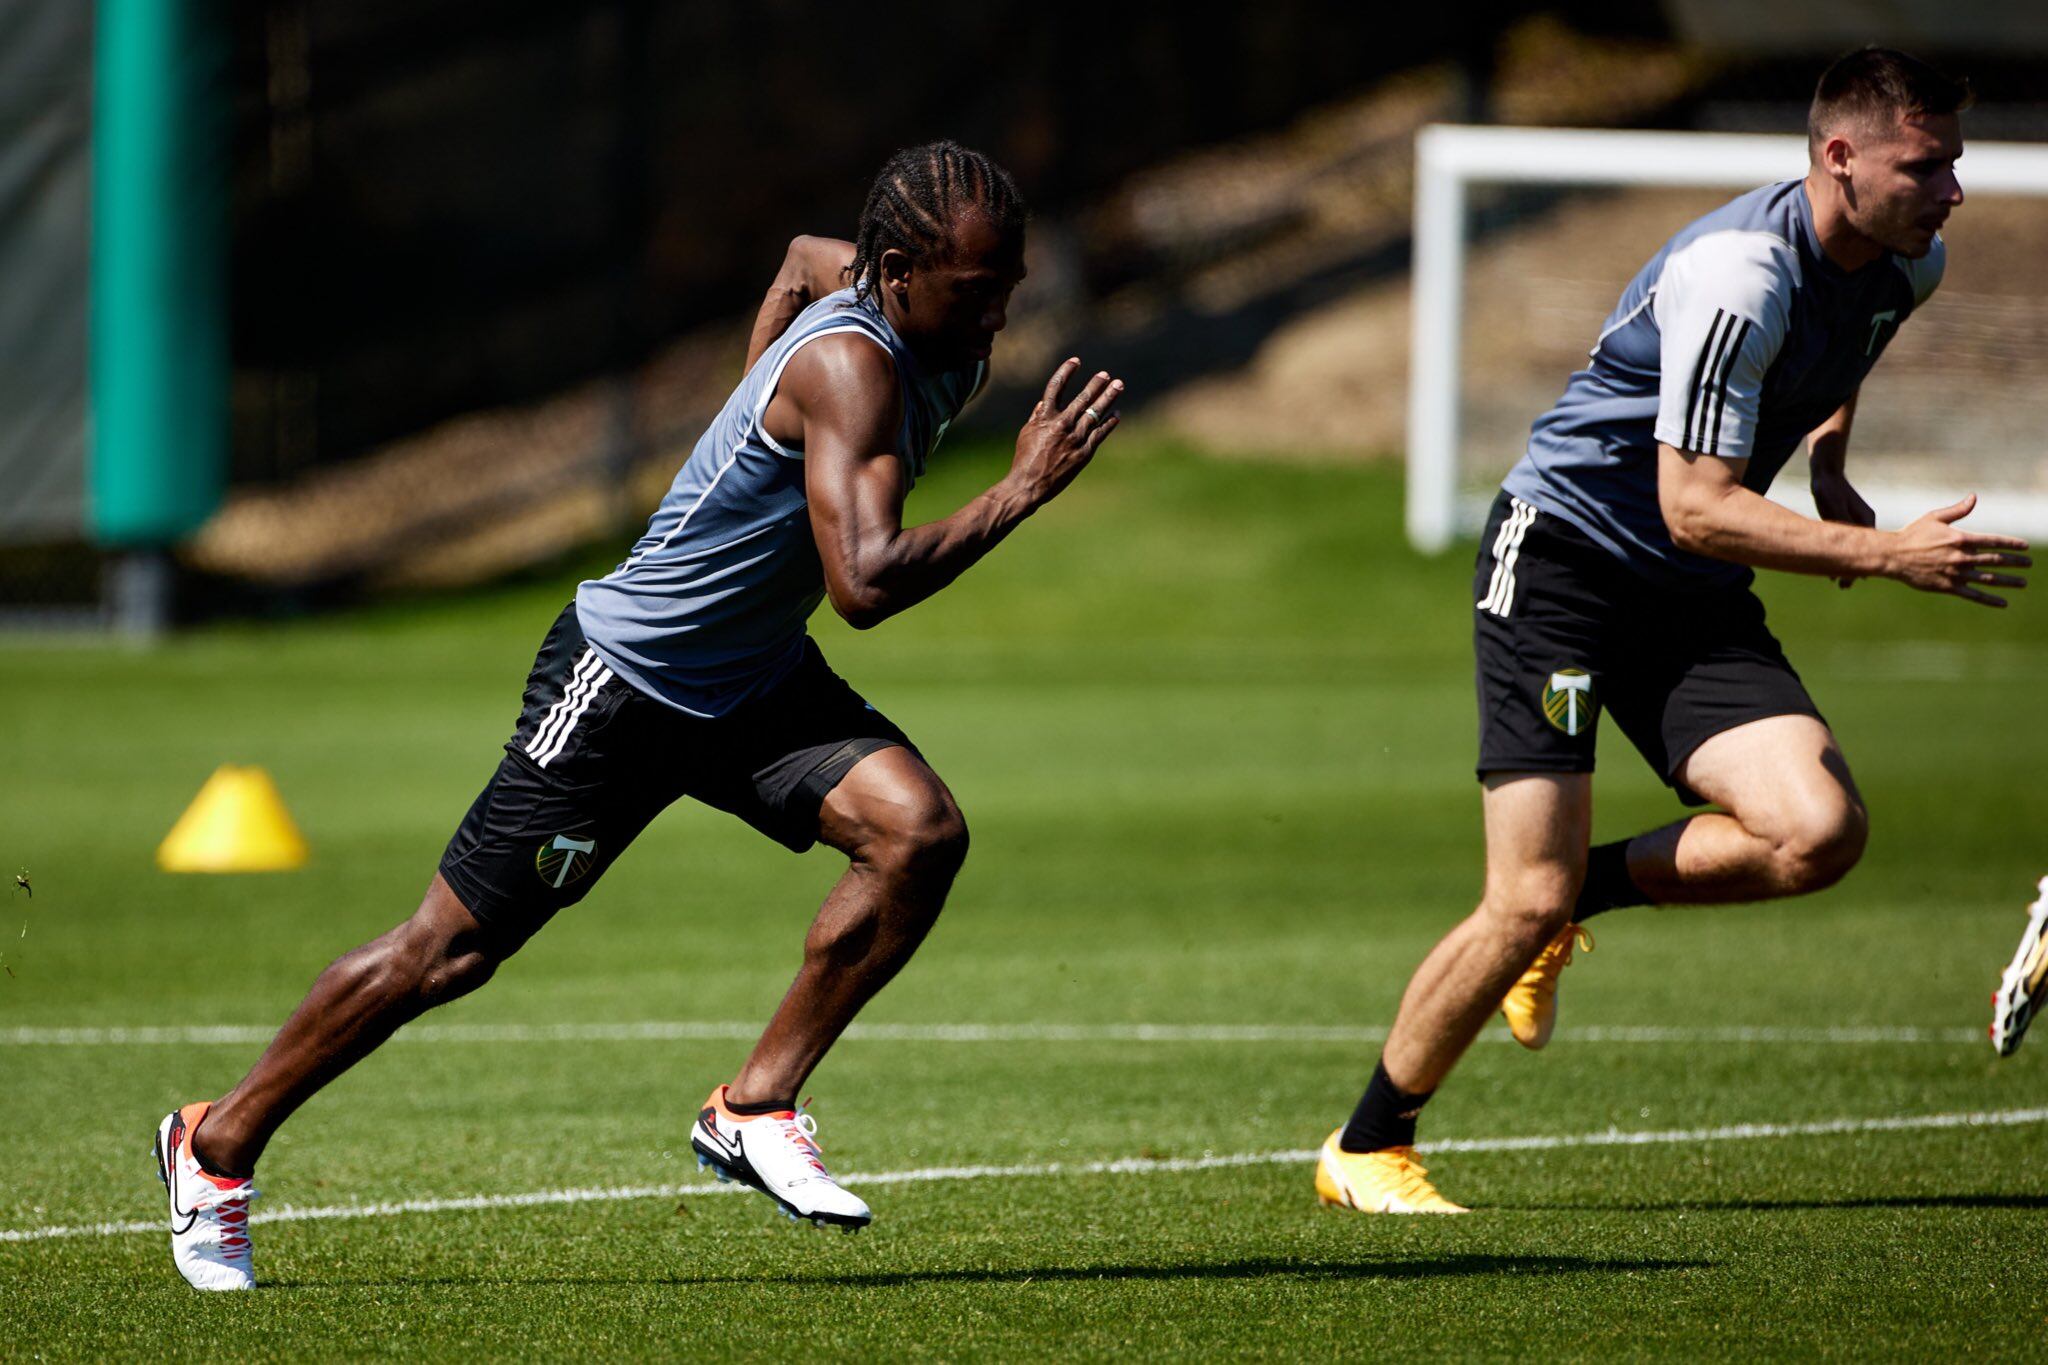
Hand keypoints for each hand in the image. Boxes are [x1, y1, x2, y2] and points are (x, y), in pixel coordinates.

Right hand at [1008, 358, 1123, 506]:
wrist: (1030, 485)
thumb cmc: (1025, 459)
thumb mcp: (1027, 433)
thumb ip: (1038, 416)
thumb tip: (1044, 403)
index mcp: (1045, 417)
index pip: (1057, 387)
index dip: (1066, 371)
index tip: (1076, 361)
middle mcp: (1062, 424)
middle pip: (1083, 398)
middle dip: (1096, 384)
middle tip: (1106, 375)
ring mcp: (1075, 438)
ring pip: (1096, 413)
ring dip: (1108, 397)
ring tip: (1118, 385)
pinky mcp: (1085, 452)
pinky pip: (1101, 433)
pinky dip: (1109, 423)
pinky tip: (1117, 414)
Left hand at [1811, 468, 1874, 587]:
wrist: (1827, 476)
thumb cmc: (1830, 490)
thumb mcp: (1834, 506)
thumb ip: (1843, 521)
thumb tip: (1851, 536)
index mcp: (1866, 520)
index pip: (1868, 549)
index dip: (1860, 566)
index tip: (1854, 581)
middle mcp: (1864, 523)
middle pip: (1863, 551)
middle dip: (1854, 569)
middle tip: (1844, 586)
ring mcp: (1856, 523)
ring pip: (1854, 548)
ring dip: (1848, 564)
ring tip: (1838, 581)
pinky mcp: (1845, 522)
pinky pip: (1847, 542)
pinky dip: (1843, 554)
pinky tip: (1834, 564)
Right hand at [1884, 494, 2030, 606]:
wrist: (1893, 556)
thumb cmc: (1912, 534)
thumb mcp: (1934, 518)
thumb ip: (1957, 510)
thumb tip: (1974, 497)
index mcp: (1961, 539)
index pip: (1993, 541)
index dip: (2011, 544)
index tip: (2025, 547)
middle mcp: (1962, 557)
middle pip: (1995, 560)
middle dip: (2015, 562)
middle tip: (2028, 565)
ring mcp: (1956, 573)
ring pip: (1988, 578)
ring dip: (2008, 581)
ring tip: (2022, 583)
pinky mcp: (1948, 587)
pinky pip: (1973, 595)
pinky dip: (1989, 599)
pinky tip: (2003, 603)